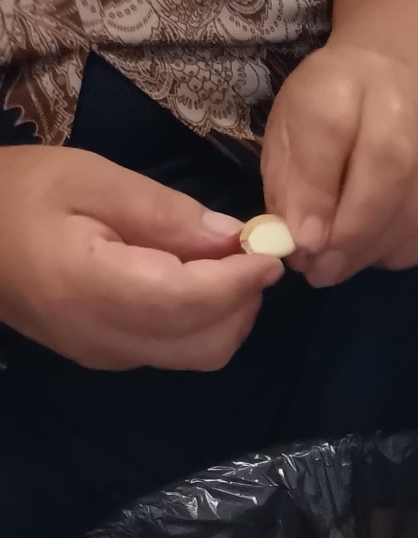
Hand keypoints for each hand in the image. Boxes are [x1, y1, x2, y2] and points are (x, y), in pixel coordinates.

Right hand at [0, 148, 279, 369]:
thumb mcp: (89, 178)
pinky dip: (203, 323)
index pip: (191, 301)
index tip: (272, 251)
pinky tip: (197, 282)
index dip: (240, 280)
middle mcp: (105, 338)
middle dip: (242, 301)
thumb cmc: (16, 194)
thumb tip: (232, 237)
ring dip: (228, 315)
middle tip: (251, 255)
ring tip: (226, 265)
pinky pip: (174, 352)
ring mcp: (107, 357)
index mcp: (93, 289)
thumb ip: (164, 212)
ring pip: (197, 355)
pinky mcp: (108, 359)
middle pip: (206, 342)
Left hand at [261, 42, 417, 287]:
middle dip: (350, 232)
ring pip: (416, 206)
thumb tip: (300, 243)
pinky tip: (375, 253)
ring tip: (339, 267)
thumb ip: (288, 189)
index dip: (316, 192)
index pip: (331, 130)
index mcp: (341, 82)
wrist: (384, 93)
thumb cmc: (323, 121)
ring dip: (373, 250)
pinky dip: (404, 253)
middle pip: (387, 169)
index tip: (303, 240)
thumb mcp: (285, 141)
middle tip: (322, 268)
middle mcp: (398, 103)